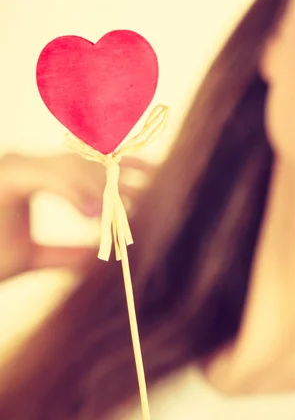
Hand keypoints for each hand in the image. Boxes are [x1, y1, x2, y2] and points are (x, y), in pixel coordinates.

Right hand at [0, 152, 154, 281]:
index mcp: (32, 177)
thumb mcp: (34, 257)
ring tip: (130, 208)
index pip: (85, 164)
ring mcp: (13, 167)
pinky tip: (93, 213)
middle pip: (83, 162)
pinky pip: (44, 176)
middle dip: (119, 177)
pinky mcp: (5, 177)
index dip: (122, 168)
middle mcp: (23, 166)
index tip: (155, 177)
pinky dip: (71, 192)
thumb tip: (96, 258)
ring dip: (103, 188)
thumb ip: (65, 254)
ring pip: (70, 167)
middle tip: (153, 193)